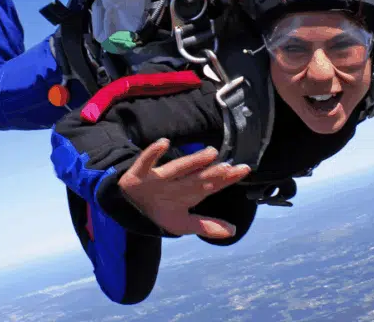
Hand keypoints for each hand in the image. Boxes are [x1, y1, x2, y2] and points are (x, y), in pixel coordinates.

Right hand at [118, 139, 250, 239]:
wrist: (129, 206)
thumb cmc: (160, 209)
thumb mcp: (182, 224)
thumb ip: (206, 226)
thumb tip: (233, 231)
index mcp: (188, 192)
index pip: (211, 185)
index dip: (227, 179)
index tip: (244, 169)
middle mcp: (176, 182)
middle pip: (197, 177)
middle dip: (213, 173)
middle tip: (229, 166)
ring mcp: (159, 177)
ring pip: (178, 168)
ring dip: (192, 161)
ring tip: (210, 153)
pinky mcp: (140, 174)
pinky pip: (146, 161)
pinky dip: (153, 153)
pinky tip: (163, 143)